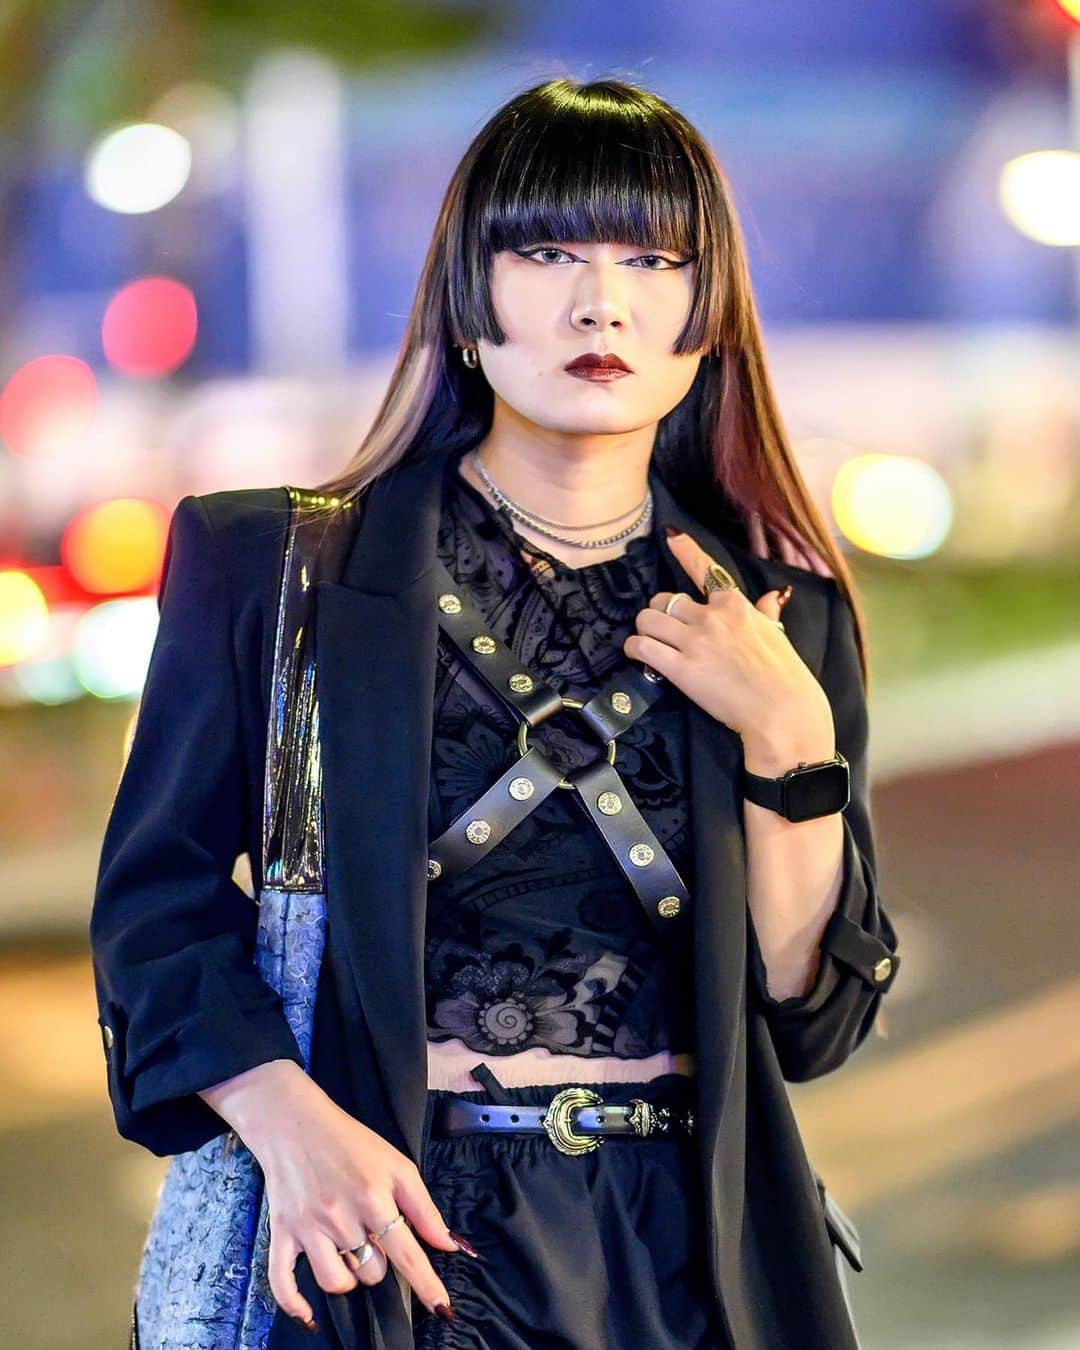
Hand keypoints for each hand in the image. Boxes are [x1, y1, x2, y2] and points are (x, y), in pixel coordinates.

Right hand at [198, 1061, 463, 1330]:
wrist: (294, 1123)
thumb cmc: (351, 1143)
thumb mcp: (396, 1164)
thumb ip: (424, 1207)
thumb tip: (448, 1245)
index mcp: (374, 1198)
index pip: (406, 1253)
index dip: (426, 1284)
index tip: (442, 1309)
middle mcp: (341, 1217)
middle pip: (372, 1272)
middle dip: (378, 1262)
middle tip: (371, 1236)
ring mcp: (308, 1228)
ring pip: (337, 1283)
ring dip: (349, 1276)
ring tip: (348, 1252)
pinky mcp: (281, 1233)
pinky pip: (283, 1282)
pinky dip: (295, 1304)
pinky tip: (308, 1316)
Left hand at [623, 528, 830, 747]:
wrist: (782, 711)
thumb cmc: (785, 675)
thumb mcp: (777, 634)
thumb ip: (766, 612)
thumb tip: (773, 596)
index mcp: (735, 604)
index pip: (705, 569)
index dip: (684, 550)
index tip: (671, 536)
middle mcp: (711, 616)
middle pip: (664, 599)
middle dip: (659, 613)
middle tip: (664, 630)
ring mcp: (694, 641)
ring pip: (647, 619)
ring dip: (644, 630)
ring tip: (650, 643)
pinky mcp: (680, 668)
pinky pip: (641, 647)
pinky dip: (634, 649)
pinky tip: (637, 654)